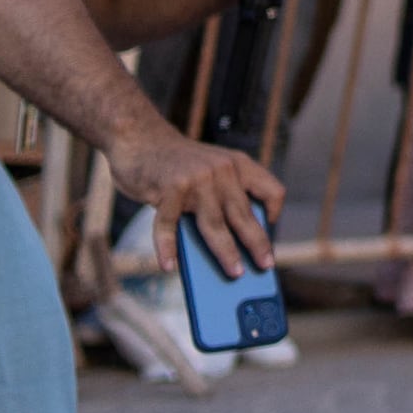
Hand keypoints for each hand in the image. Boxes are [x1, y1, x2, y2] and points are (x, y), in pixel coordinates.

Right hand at [111, 121, 282, 279]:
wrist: (138, 138)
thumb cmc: (175, 165)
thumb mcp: (208, 171)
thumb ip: (220, 198)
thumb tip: (227, 247)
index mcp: (239, 164)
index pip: (272, 189)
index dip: (274, 210)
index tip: (270, 228)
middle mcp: (223, 170)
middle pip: (244, 216)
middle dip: (257, 245)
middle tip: (265, 267)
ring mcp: (196, 180)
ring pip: (214, 226)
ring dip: (226, 253)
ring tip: (234, 274)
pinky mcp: (168, 189)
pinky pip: (169, 226)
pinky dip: (167, 249)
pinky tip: (168, 267)